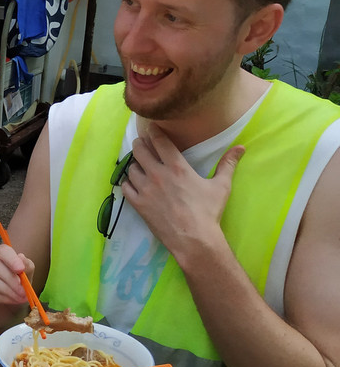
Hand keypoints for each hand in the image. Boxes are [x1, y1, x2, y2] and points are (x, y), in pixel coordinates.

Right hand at [0, 244, 33, 333]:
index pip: (1, 250)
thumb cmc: (13, 293)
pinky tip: (8, 301)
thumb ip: (27, 269)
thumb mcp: (25, 281)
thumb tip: (22, 257)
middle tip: (23, 291)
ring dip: (7, 290)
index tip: (20, 269)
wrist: (2, 314)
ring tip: (19, 298)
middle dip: (10, 279)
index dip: (11, 259)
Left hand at [121, 129, 243, 261]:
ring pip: (130, 168)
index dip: (153, 132)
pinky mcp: (138, 204)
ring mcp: (145, 189)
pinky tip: (131, 182)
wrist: (193, 239)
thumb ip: (228, 164)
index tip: (150, 127)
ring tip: (138, 164)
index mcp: (177, 167)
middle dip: (139, 144)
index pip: (160, 142)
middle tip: (140, 143)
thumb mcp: (221, 186)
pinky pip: (125, 187)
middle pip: (139, 151)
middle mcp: (157, 174)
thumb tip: (241, 147)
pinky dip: (127, 183)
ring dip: (134, 164)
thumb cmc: (208, 212)